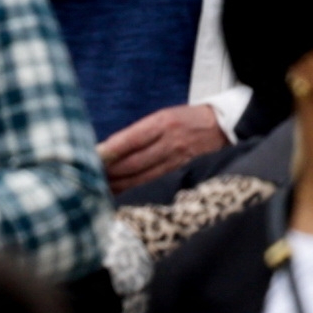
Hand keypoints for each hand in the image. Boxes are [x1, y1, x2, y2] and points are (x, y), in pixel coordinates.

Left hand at [97, 103, 229, 190]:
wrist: (222, 128)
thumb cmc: (186, 120)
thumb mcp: (163, 116)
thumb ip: (139, 132)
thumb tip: (110, 149)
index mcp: (162, 123)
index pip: (130, 139)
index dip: (110, 151)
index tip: (92, 157)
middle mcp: (169, 143)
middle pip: (134, 163)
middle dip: (110, 172)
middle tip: (90, 176)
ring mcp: (177, 162)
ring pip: (143, 178)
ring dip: (120, 185)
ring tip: (101, 189)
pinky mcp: (183, 175)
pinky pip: (155, 185)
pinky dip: (137, 191)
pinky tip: (123, 195)